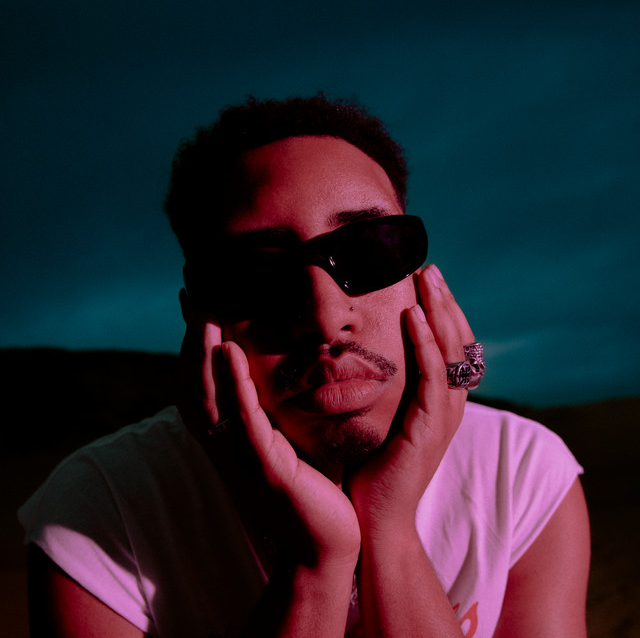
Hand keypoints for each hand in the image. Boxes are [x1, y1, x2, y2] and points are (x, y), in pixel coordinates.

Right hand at [178, 303, 360, 571]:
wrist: (323, 545)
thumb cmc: (309, 491)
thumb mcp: (285, 444)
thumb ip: (273, 412)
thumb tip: (279, 376)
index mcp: (232, 439)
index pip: (202, 385)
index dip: (192, 348)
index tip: (192, 307)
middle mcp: (227, 446)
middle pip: (195, 386)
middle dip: (191, 343)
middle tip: (193, 297)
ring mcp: (242, 457)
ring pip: (212, 398)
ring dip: (204, 355)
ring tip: (205, 314)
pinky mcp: (265, 467)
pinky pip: (244, 419)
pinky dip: (233, 385)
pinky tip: (230, 353)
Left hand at [347, 264, 473, 533]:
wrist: (374, 519)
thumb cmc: (372, 470)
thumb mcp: (383, 419)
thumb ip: (386, 390)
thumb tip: (362, 358)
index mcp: (439, 402)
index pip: (447, 347)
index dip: (441, 312)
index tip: (424, 281)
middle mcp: (449, 406)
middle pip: (456, 342)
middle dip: (444, 302)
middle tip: (430, 268)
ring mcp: (443, 417)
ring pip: (450, 352)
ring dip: (439, 311)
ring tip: (428, 277)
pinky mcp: (429, 428)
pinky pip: (432, 376)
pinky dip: (424, 343)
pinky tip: (414, 314)